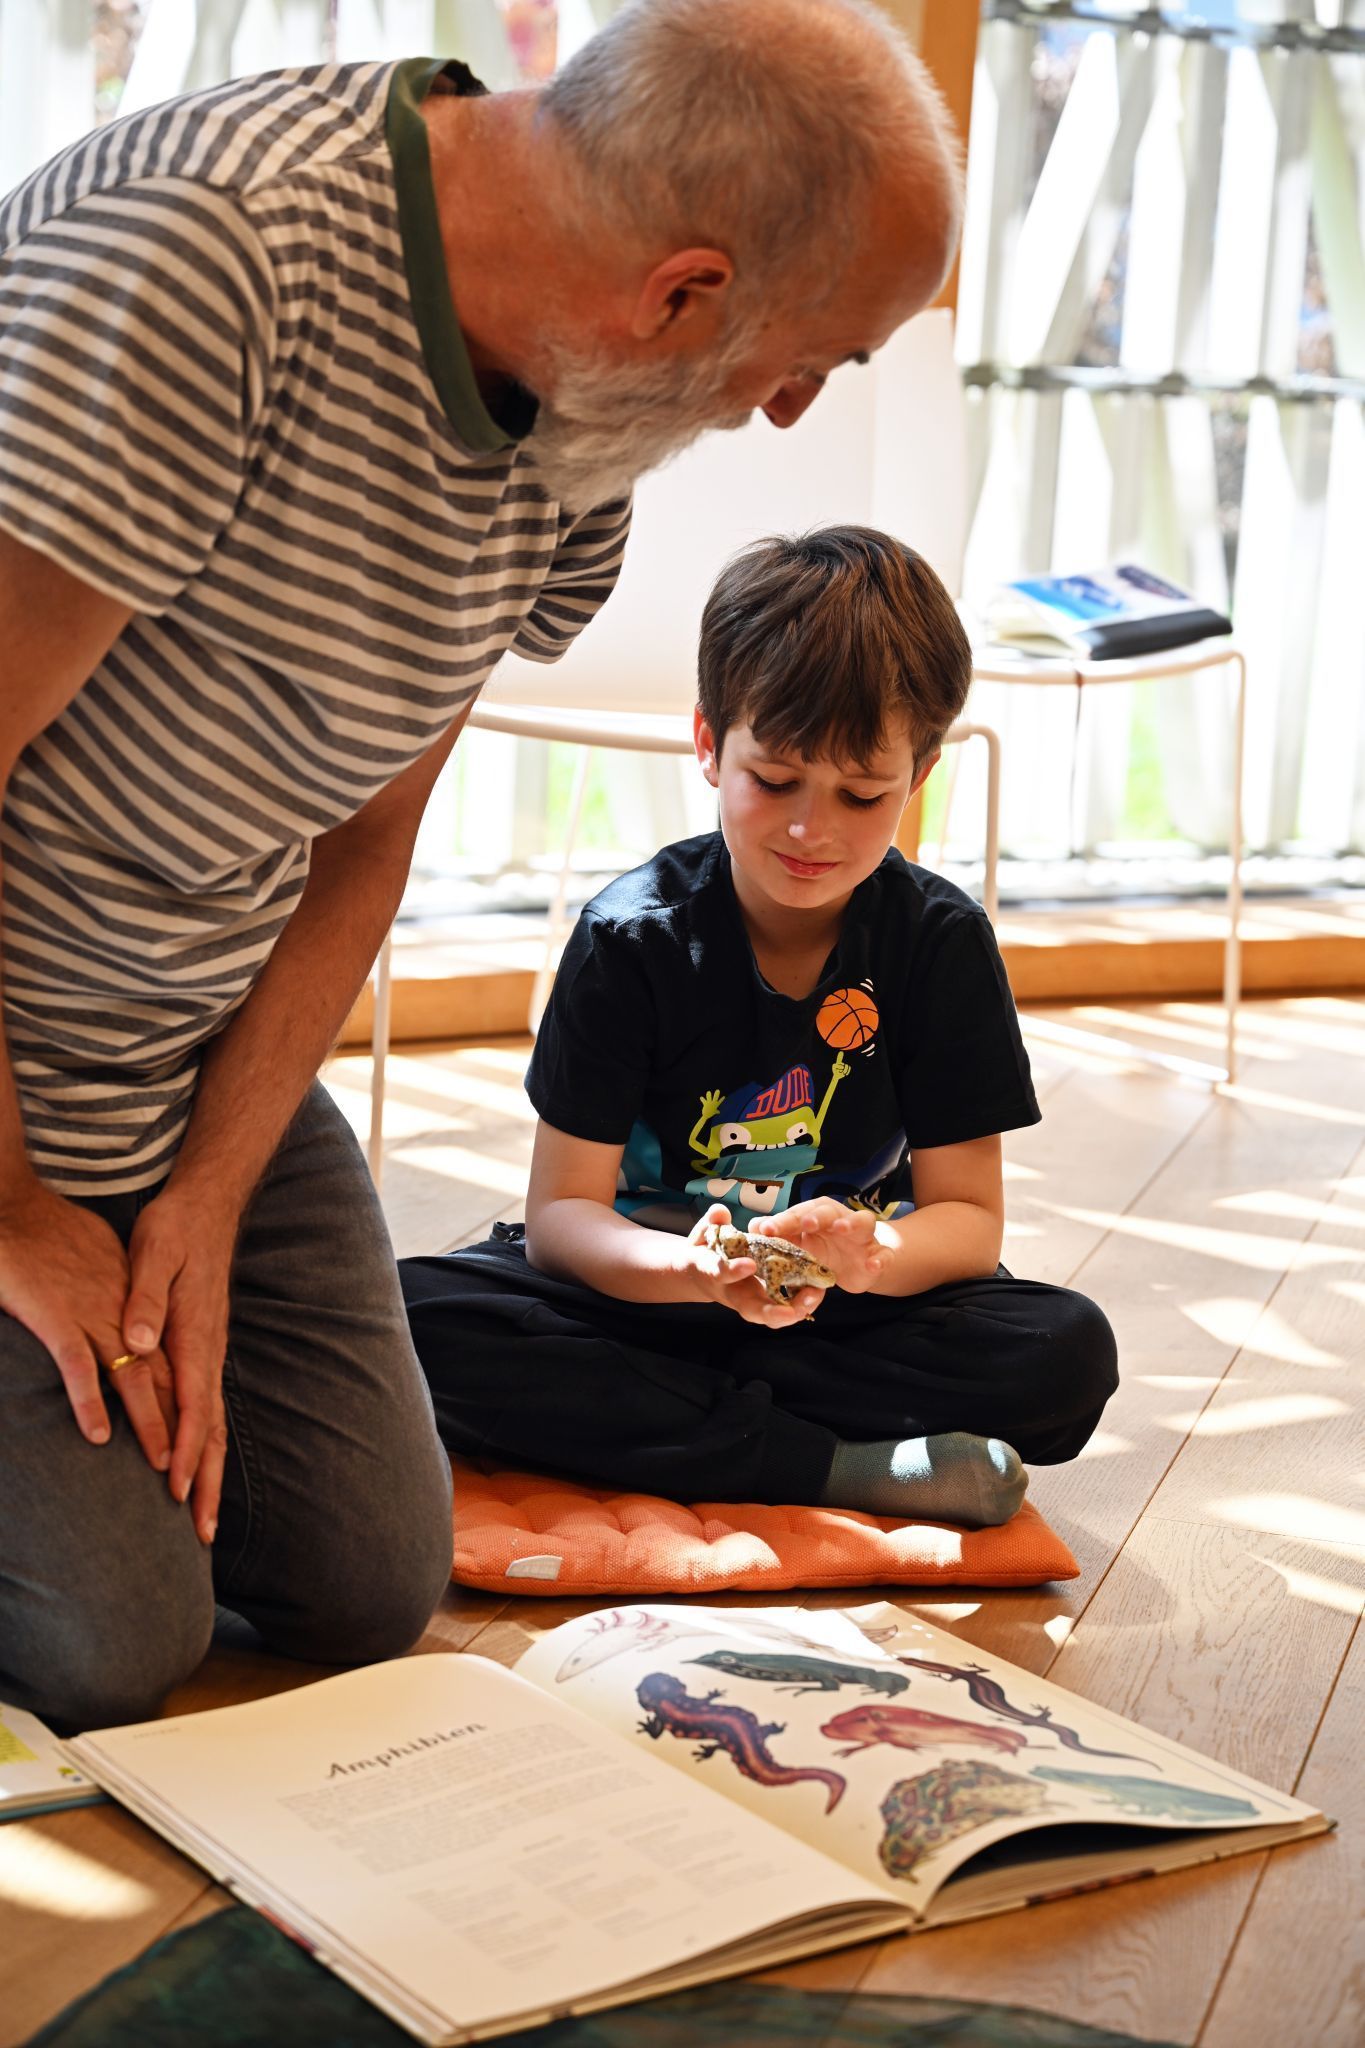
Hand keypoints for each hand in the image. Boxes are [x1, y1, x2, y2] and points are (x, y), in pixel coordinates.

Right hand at [0, 1175, 175, 1470]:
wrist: (17, 1205)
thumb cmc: (62, 1238)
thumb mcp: (112, 1273)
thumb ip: (133, 1309)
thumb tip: (145, 1347)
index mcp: (145, 1312)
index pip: (180, 1372)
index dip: (194, 1418)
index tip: (205, 1464)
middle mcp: (128, 1319)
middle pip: (167, 1384)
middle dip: (185, 1438)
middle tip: (196, 1488)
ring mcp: (95, 1317)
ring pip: (133, 1379)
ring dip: (149, 1424)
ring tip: (163, 1468)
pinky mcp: (58, 1316)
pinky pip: (78, 1364)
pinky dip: (89, 1398)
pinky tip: (98, 1434)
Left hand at [122, 1184, 235, 1543]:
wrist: (207, 1207)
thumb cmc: (175, 1229)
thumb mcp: (153, 1253)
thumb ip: (146, 1298)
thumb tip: (138, 1341)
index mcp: (193, 1335)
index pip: (193, 1405)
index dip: (186, 1450)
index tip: (177, 1490)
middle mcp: (207, 1352)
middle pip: (212, 1430)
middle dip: (208, 1483)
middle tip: (203, 1533)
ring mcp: (210, 1354)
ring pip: (214, 1425)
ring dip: (211, 1474)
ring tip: (204, 1519)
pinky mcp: (204, 1351)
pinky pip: (208, 1410)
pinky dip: (207, 1447)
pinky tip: (201, 1468)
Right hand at [685, 1205, 827, 1326]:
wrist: (703, 1274)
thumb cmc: (705, 1250)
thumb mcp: (705, 1232)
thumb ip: (713, 1222)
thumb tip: (720, 1212)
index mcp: (713, 1273)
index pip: (721, 1274)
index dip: (733, 1271)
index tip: (750, 1264)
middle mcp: (733, 1293)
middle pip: (751, 1310)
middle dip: (772, 1313)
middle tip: (792, 1311)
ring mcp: (749, 1301)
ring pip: (771, 1315)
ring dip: (794, 1310)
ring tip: (814, 1296)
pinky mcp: (765, 1301)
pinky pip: (783, 1308)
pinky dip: (801, 1303)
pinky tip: (817, 1291)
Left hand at [753, 1198, 888, 1293]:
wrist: (856, 1266)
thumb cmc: (821, 1250)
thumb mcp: (798, 1246)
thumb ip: (778, 1237)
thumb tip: (752, 1227)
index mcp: (815, 1215)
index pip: (797, 1214)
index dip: (783, 1221)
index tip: (767, 1230)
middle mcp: (839, 1218)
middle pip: (827, 1211)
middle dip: (816, 1216)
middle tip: (806, 1223)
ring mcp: (861, 1235)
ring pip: (860, 1222)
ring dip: (850, 1223)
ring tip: (841, 1229)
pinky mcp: (878, 1253)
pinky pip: (882, 1254)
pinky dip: (879, 1259)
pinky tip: (872, 1265)